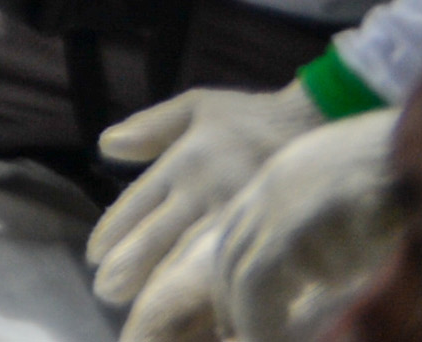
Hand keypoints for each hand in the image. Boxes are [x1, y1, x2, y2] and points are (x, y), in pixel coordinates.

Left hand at [122, 106, 402, 341]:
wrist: (327, 118)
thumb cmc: (256, 117)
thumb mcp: (199, 107)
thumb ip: (152, 127)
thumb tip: (106, 146)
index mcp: (186, 162)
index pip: (139, 202)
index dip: (116, 230)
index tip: (95, 256)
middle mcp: (207, 191)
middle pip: (161, 236)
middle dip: (133, 267)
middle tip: (106, 292)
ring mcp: (240, 214)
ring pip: (195, 258)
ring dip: (167, 287)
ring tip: (143, 314)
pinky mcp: (275, 232)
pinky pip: (239, 268)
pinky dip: (218, 293)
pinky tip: (208, 315)